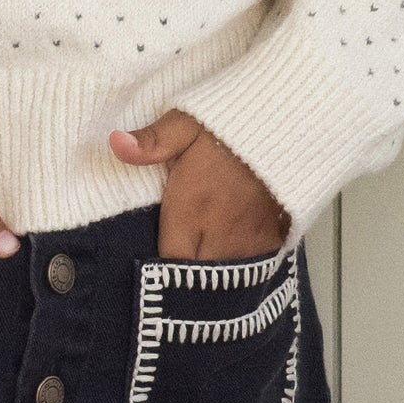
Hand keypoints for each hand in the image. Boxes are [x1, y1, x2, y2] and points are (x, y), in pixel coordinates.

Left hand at [109, 110, 293, 261]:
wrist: (288, 127)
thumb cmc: (229, 127)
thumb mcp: (185, 124)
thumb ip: (152, 141)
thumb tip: (115, 144)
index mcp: (192, 211)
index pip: (170, 261)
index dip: (160, 270)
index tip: (153, 267)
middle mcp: (220, 233)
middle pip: (198, 275)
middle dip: (186, 278)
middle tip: (177, 271)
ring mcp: (250, 241)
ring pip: (226, 277)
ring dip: (213, 275)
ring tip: (202, 276)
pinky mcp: (274, 239)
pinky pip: (254, 269)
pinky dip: (241, 268)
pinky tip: (231, 263)